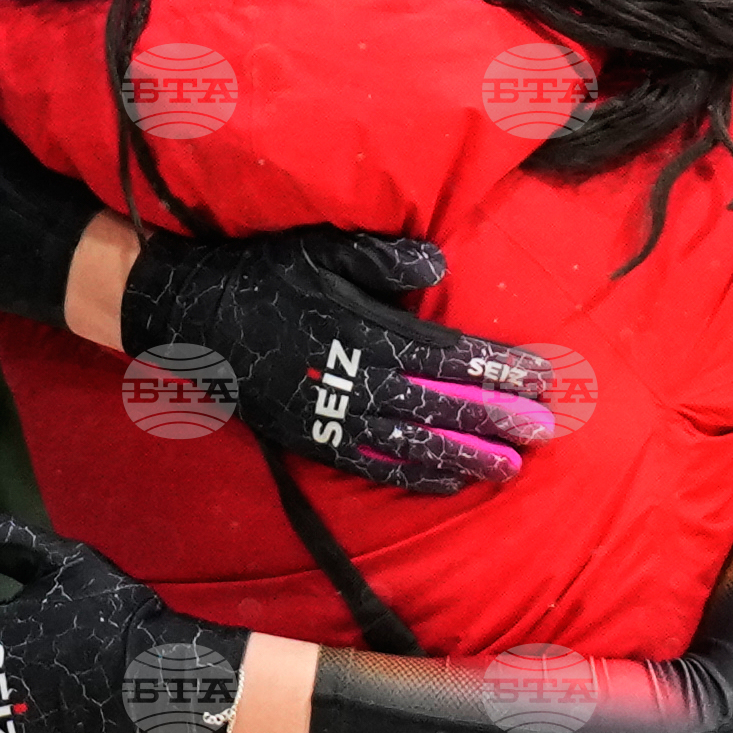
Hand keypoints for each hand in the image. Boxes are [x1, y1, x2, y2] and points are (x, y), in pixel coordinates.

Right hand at [120, 226, 554, 494]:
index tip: (538, 376)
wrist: (189, 315)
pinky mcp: (311, 440)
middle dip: (493, 418)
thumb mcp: (320, 248)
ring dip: (463, 455)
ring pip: (409, 443)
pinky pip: (371, 466)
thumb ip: (381, 256)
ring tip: (511, 467)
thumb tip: (439, 263)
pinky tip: (449, 484)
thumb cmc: (264, 272)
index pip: (444, 354)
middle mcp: (349, 378)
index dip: (494, 367)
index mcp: (359, 328)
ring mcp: (329, 415)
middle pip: (436, 404)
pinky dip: (412, 477)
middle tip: (543, 429)